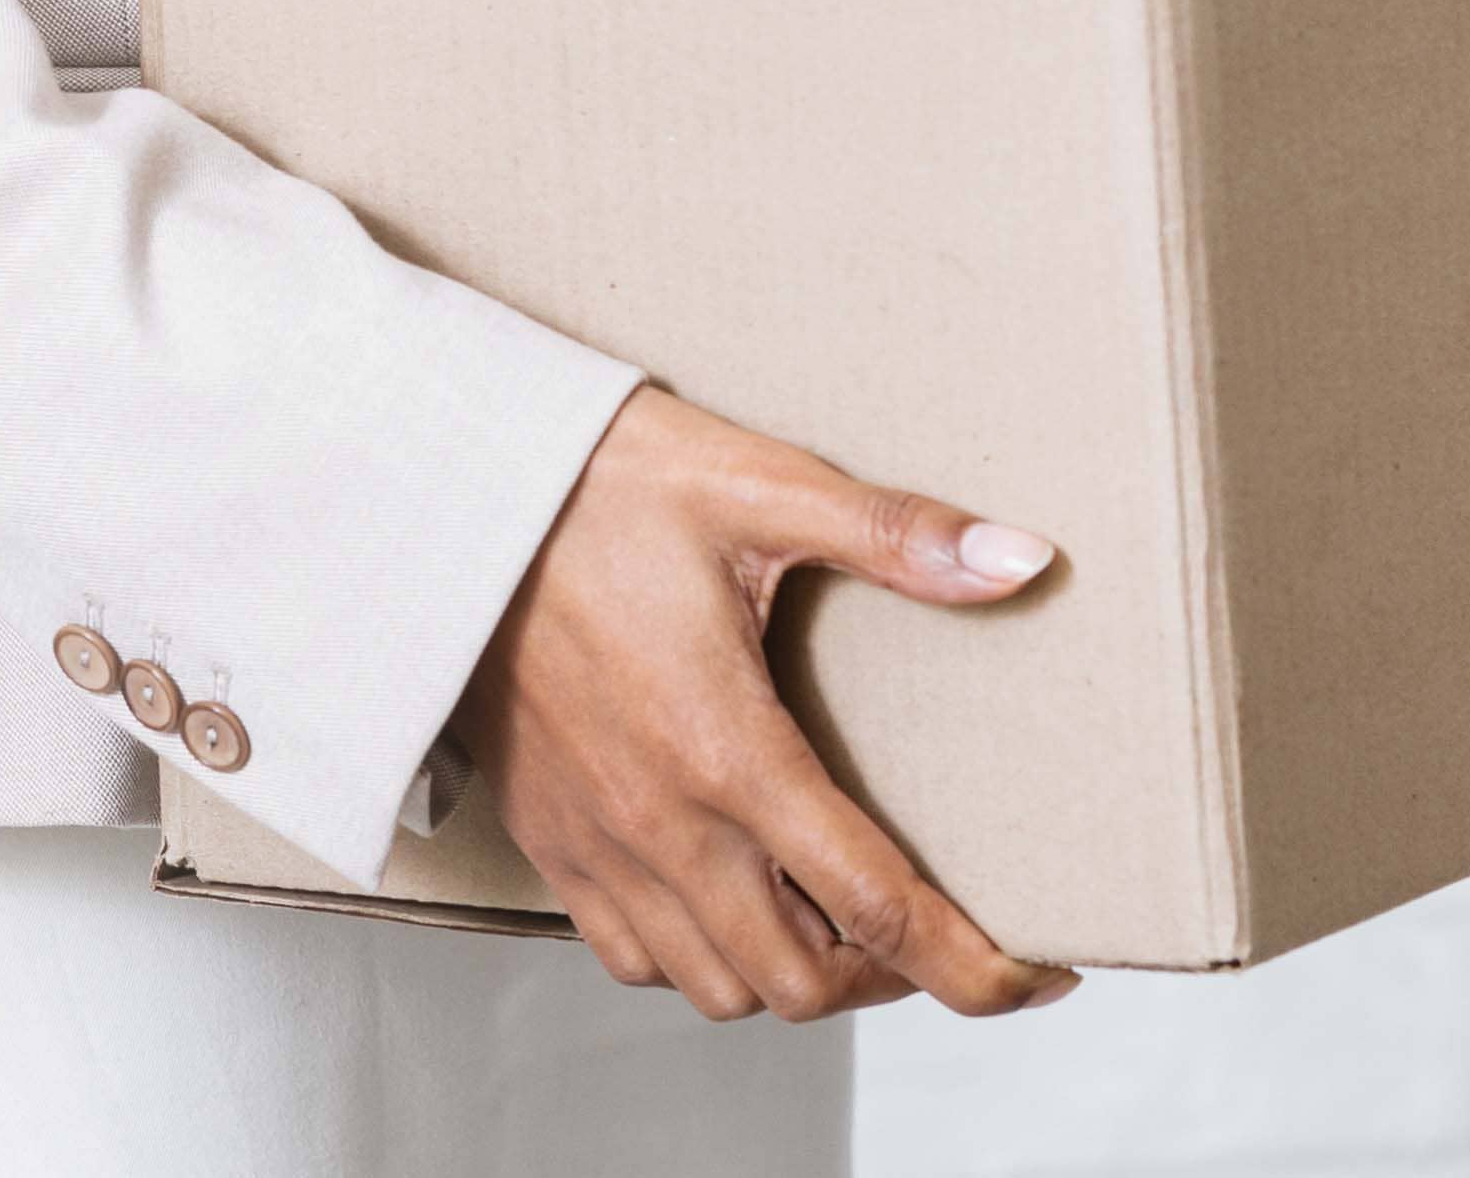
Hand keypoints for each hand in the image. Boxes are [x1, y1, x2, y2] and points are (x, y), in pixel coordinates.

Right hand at [452, 385, 1076, 1021]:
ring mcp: (596, 840)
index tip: (1039, 976)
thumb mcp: (755, 485)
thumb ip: (893, 535)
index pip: (879, 910)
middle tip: (933, 921)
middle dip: (892, 976)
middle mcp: (662, 822)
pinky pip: (630, 955)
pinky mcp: (547, 835)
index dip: (978, 968)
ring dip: (793, 971)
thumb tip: (1019, 560)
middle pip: (806, 982)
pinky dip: (696, 954)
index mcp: (727, 749)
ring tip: (834, 914)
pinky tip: (726, 892)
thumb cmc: (588, 483)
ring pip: (718, 986)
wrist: (430, 492)